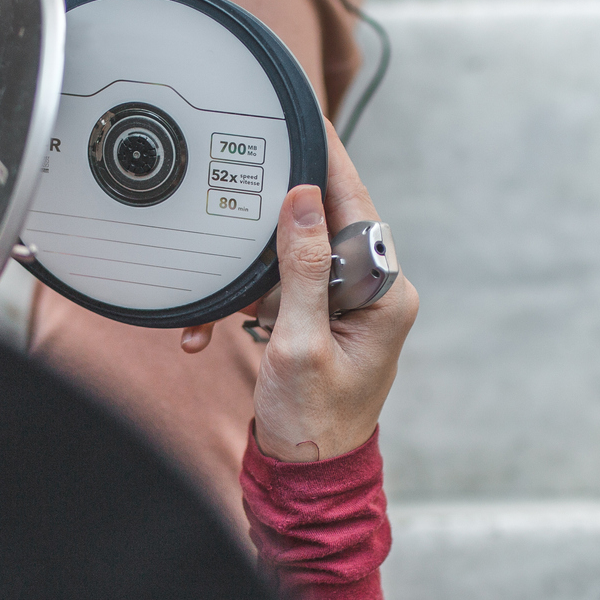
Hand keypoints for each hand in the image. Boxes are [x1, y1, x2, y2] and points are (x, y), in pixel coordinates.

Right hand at [187, 122, 418, 462]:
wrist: (305, 478)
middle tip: (236, 199)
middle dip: (269, 227)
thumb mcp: (300, 344)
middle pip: (321, 226)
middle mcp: (373, 294)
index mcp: (386, 295)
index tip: (309, 121)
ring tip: (218, 303)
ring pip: (292, 258)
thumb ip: (302, 270)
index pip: (357, 210)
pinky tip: (213, 327)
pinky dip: (245, 303)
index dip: (329, 165)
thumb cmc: (313, 423)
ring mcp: (347, 307)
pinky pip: (280, 290)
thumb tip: (303, 201)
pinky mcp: (320, 321)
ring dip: (248, 278)